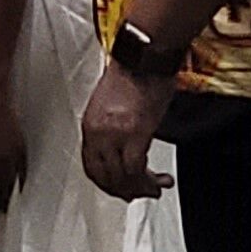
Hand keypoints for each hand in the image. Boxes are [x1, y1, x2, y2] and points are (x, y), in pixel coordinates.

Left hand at [80, 62, 176, 202]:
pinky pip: (136, 169)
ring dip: (140, 188)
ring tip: (155, 188)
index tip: (119, 189)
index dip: (106, 183)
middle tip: (140, 194)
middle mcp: (98, 132)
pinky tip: (160, 180)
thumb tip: (123, 147)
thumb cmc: (134, 72)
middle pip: (104, 176)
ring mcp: (115, 134)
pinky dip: (148, 181)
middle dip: (123, 191)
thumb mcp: (113, 104)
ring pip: (121, 177)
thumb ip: (113, 127)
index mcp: (90, 124)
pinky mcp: (136, 134)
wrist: (145, 57)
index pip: (90, 165)